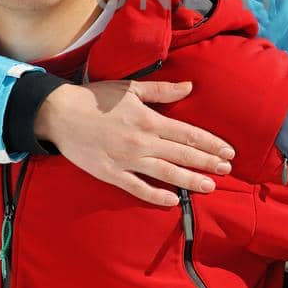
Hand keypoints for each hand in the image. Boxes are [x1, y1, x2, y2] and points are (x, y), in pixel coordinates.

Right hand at [37, 80, 233, 206]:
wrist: (60, 114)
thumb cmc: (96, 98)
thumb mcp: (131, 88)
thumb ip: (162, 91)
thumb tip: (189, 87)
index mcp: (149, 120)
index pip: (187, 133)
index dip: (210, 143)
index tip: (228, 151)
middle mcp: (142, 142)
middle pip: (182, 154)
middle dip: (207, 162)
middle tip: (228, 169)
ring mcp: (127, 160)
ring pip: (165, 173)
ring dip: (190, 180)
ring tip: (210, 186)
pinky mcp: (111, 174)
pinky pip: (137, 188)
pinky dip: (156, 196)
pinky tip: (173, 201)